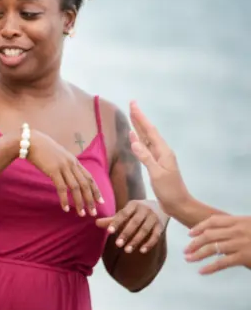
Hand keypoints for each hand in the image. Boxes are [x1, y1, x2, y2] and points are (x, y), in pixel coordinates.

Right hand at [27, 130, 104, 215]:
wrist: (30, 142)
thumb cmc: (42, 149)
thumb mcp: (58, 156)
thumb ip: (65, 165)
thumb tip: (69, 175)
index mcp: (74, 161)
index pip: (89, 178)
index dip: (96, 190)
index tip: (100, 201)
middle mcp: (72, 164)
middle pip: (85, 184)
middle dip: (91, 199)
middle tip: (93, 212)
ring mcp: (63, 167)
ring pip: (76, 187)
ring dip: (80, 202)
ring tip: (82, 213)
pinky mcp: (53, 171)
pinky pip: (62, 188)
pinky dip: (64, 199)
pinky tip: (65, 208)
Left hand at [95, 199, 167, 253]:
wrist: (161, 206)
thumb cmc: (137, 211)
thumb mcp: (126, 212)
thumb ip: (112, 219)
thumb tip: (96, 223)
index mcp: (133, 205)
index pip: (123, 214)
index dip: (116, 223)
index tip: (109, 232)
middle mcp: (145, 210)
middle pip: (134, 223)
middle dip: (126, 234)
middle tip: (117, 244)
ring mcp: (154, 218)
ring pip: (144, 230)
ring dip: (136, 241)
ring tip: (127, 250)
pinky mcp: (161, 226)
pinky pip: (156, 236)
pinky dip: (149, 244)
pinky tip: (142, 251)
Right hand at [128, 102, 190, 216]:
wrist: (178, 204)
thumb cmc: (169, 190)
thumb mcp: (157, 174)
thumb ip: (146, 157)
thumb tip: (134, 140)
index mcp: (163, 151)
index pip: (149, 131)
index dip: (140, 117)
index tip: (133, 104)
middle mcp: (161, 151)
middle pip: (148, 132)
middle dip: (139, 118)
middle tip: (132, 105)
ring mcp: (159, 158)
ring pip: (147, 138)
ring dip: (139, 127)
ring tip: (132, 117)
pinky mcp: (155, 164)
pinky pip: (145, 147)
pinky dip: (139, 140)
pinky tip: (135, 138)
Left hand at [184, 214, 250, 274]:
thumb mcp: (250, 226)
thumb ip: (237, 229)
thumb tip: (222, 235)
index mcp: (239, 221)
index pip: (214, 221)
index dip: (199, 227)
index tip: (190, 233)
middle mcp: (237, 231)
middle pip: (209, 235)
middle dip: (194, 243)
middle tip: (186, 250)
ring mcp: (240, 243)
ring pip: (212, 248)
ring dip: (197, 254)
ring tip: (189, 259)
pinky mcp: (244, 257)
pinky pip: (222, 262)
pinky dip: (210, 267)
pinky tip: (202, 271)